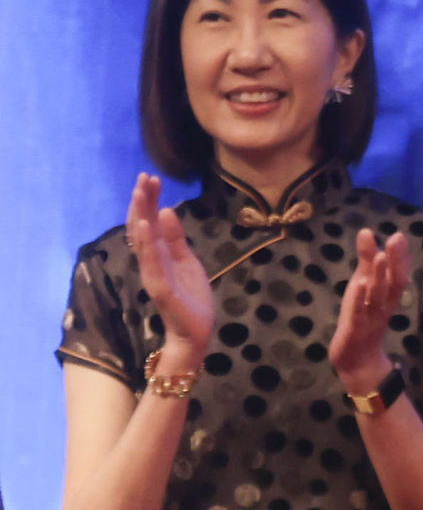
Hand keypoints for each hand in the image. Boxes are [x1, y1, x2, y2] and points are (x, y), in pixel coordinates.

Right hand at [123, 174, 217, 364]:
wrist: (195, 332)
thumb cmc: (191, 297)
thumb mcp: (187, 261)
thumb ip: (176, 239)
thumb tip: (168, 210)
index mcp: (159, 254)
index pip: (149, 222)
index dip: (148, 200)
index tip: (150, 177)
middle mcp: (151, 261)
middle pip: (142, 226)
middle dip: (142, 201)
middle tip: (144, 176)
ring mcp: (153, 273)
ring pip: (142, 240)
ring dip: (140, 215)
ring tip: (139, 194)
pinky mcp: (160, 287)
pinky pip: (151, 262)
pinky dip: (147, 242)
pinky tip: (145, 225)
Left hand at [325, 225, 416, 394]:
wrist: (357, 359)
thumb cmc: (361, 319)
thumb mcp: (363, 288)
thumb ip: (367, 264)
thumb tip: (368, 233)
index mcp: (387, 298)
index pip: (398, 275)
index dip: (399, 257)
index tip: (398, 235)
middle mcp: (383, 306)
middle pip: (394, 284)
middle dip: (396, 262)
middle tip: (396, 238)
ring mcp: (371, 318)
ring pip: (378, 297)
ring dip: (380, 277)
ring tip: (381, 256)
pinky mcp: (356, 330)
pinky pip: (359, 315)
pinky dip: (360, 301)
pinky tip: (359, 286)